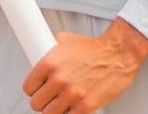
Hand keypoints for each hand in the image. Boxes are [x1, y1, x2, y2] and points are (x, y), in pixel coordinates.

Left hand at [22, 17, 147, 112]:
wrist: (118, 53)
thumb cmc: (96, 47)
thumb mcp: (67, 41)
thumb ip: (52, 50)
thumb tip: (43, 50)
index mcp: (49, 63)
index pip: (28, 87)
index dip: (34, 90)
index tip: (39, 91)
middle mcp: (58, 79)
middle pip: (36, 104)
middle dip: (43, 102)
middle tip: (51, 98)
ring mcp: (71, 94)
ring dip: (55, 110)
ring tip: (62, 104)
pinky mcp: (85, 106)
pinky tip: (73, 107)